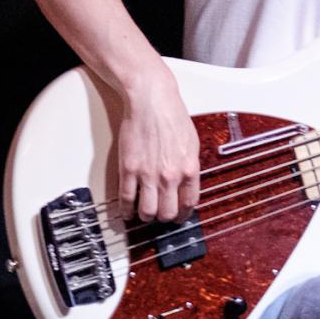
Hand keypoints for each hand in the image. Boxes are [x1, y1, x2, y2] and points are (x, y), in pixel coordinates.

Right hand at [116, 74, 200, 221]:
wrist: (152, 101)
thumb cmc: (172, 116)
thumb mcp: (192, 143)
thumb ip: (190, 166)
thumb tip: (188, 183)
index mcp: (189, 169)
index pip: (189, 203)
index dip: (183, 214)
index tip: (179, 216)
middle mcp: (170, 175)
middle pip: (168, 212)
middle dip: (164, 218)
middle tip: (160, 215)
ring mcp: (148, 174)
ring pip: (148, 211)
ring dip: (146, 216)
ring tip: (144, 213)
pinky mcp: (129, 169)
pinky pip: (126, 198)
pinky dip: (126, 210)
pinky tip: (127, 210)